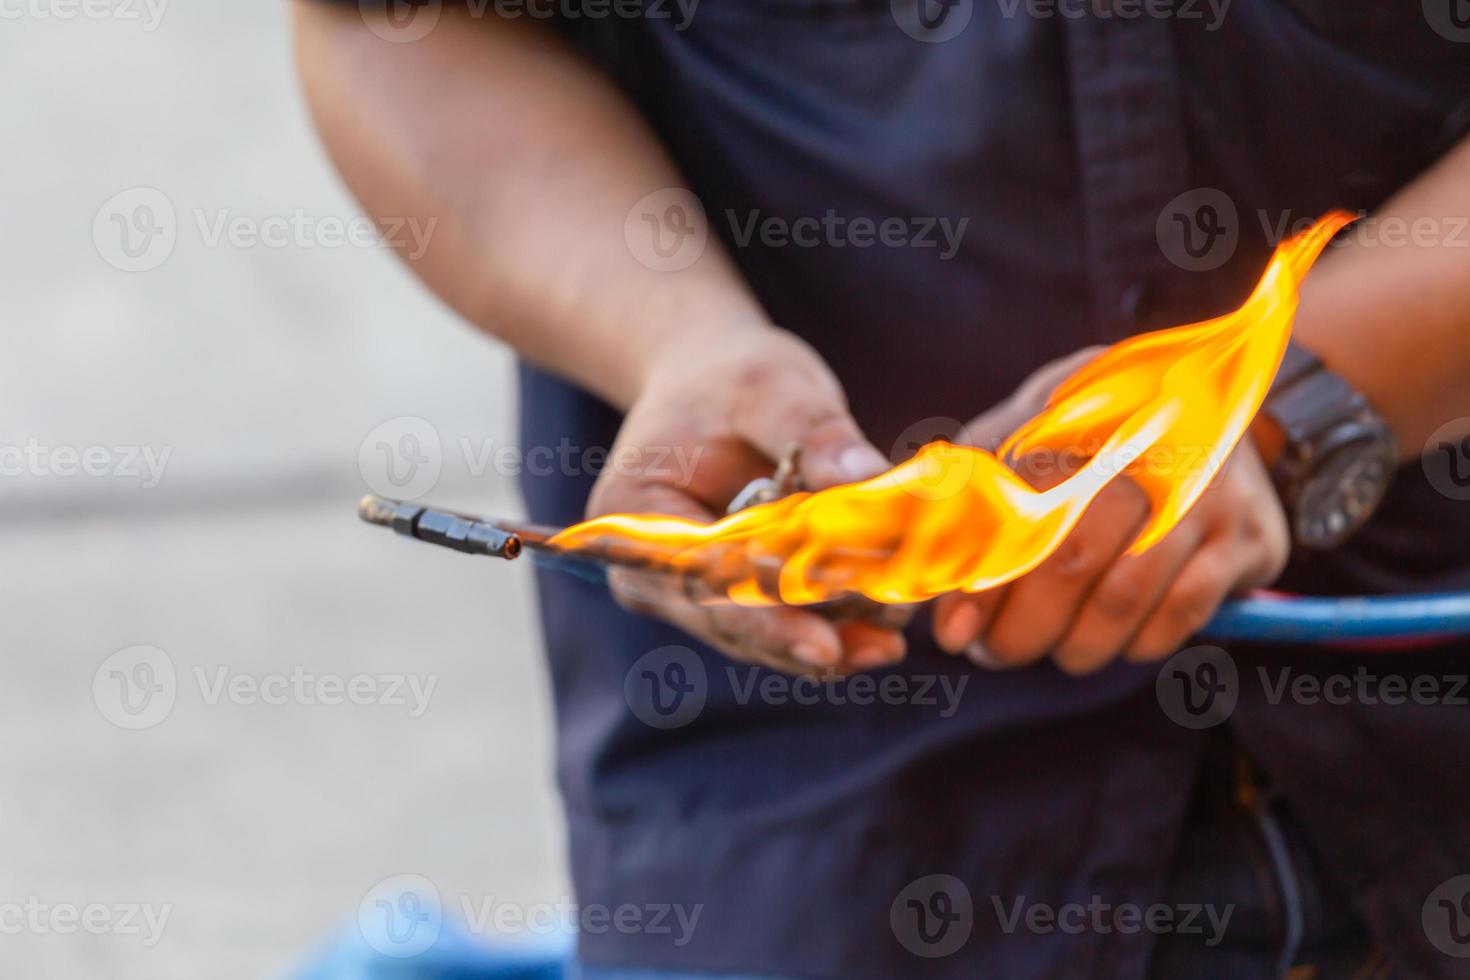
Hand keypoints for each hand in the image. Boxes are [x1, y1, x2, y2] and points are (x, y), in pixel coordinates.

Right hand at [588, 324, 906, 674]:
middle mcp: (652, 569)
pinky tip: (882, 624)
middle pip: (733, 622)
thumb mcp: (769, 384)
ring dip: (831, 637)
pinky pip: (783, 619)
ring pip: (764, 633)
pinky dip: (833, 622)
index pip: (703, 580)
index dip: (766, 618)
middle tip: (883, 648)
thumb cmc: (728, 376)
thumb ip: (813, 430)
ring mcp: (693, 590)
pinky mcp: (735, 593)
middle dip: (810, 637)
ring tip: (892, 635)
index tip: (825, 644)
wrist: (711, 380)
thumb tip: (868, 480)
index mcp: (634, 517)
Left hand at [931, 349, 1290, 674]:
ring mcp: (1205, 489)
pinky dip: (1141, 642)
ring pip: (1124, 594)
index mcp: (1076, 416)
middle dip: (1022, 627)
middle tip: (997, 653)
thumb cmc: (1089, 437)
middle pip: (1067, 558)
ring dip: (1077, 645)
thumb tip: (921, 577)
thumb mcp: (1023, 435)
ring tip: (1055, 653)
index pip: (1012, 511)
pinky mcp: (1247, 534)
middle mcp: (1146, 446)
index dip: (977, 581)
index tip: (952, 632)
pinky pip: (1184, 611)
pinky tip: (1120, 641)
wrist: (1211, 405)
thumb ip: (969, 495)